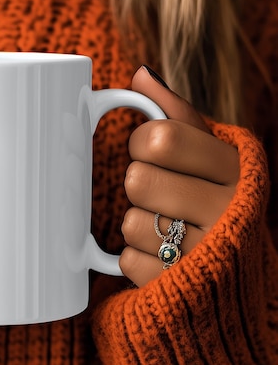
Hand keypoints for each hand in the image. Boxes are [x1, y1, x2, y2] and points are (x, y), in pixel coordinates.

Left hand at [120, 66, 239, 286]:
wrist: (237, 272)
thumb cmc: (217, 198)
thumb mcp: (211, 153)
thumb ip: (177, 115)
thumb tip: (139, 76)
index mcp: (236, 169)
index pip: (159, 138)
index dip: (142, 142)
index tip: (153, 151)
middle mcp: (228, 211)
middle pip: (137, 179)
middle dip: (139, 183)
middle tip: (159, 192)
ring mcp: (206, 254)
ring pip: (130, 222)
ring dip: (138, 223)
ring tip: (167, 227)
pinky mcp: (180, 288)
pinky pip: (127, 260)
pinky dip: (136, 257)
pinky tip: (163, 255)